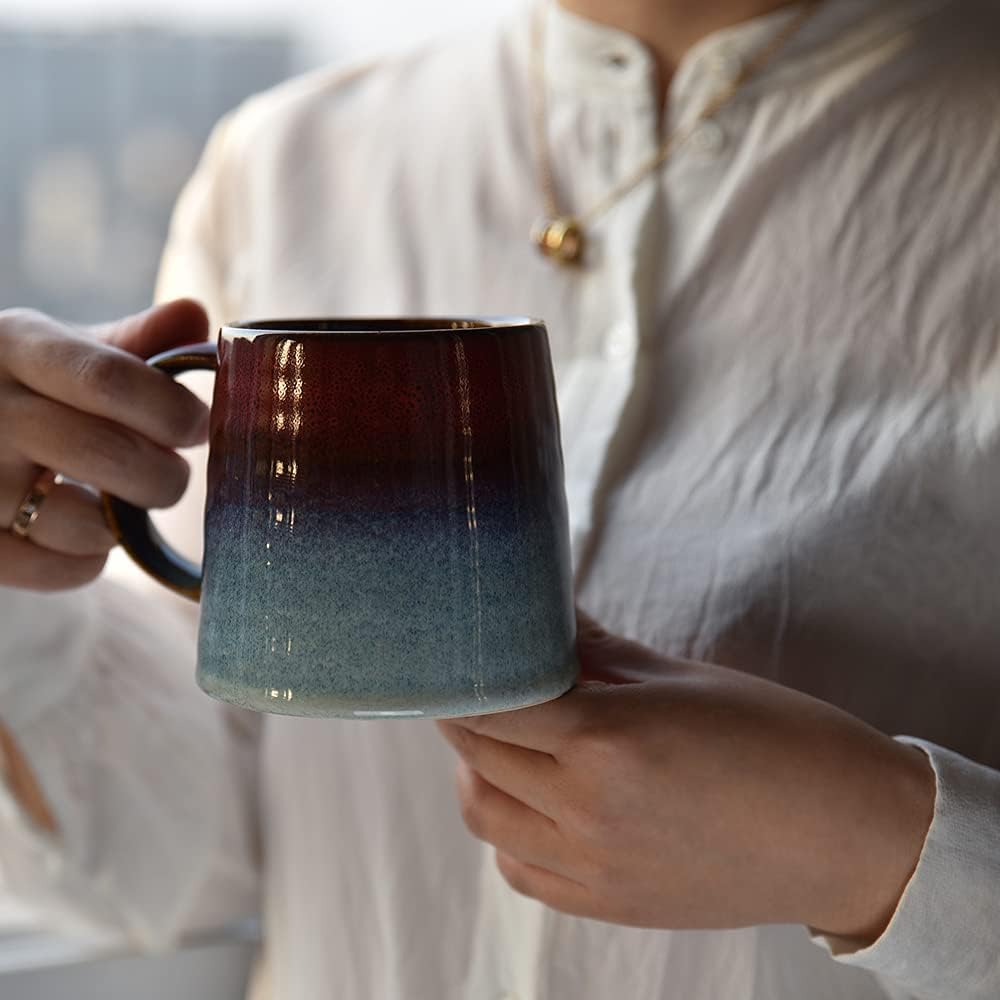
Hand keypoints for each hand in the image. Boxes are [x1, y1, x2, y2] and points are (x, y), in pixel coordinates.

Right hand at [0, 300, 209, 590]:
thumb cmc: (21, 390)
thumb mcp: (60, 351)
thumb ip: (132, 343)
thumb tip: (195, 315)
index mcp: (14, 347)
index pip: (109, 379)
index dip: (171, 410)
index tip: (200, 427)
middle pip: (106, 453)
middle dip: (164, 475)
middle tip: (172, 476)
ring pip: (84, 523)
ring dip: (124, 523)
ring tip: (116, 501)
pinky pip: (61, 570)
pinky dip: (91, 561)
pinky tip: (82, 534)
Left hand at [439, 615, 934, 939]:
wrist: (844, 834)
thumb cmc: (775, 736)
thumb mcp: (680, 677)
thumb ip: (594, 649)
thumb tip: (543, 612)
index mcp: (607, 739)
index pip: (491, 706)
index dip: (465, 678)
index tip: (460, 656)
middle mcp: (587, 810)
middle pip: (477, 756)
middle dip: (465, 715)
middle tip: (481, 685)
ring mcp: (594, 867)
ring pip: (485, 816)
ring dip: (477, 772)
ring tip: (503, 741)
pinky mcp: (608, 906)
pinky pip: (521, 870)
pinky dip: (508, 831)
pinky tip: (534, 801)